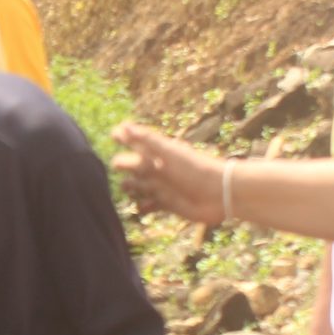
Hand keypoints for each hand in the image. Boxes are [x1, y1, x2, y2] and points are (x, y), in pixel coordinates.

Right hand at [110, 124, 227, 223]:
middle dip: (125, 164)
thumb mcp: (169, 153)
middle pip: (137, 166)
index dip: (125, 138)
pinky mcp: (168, 204)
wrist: (220, 194)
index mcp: (160, 154)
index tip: (113, 134)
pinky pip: (151, 206)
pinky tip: (139, 208)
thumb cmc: (195, 170)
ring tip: (126, 187)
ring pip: (141, 186)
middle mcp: (160, 170)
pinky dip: (144, 207)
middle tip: (116, 164)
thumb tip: (124, 127)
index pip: (138, 143)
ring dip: (132, 187)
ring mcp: (163, 187)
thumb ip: (147, 141)